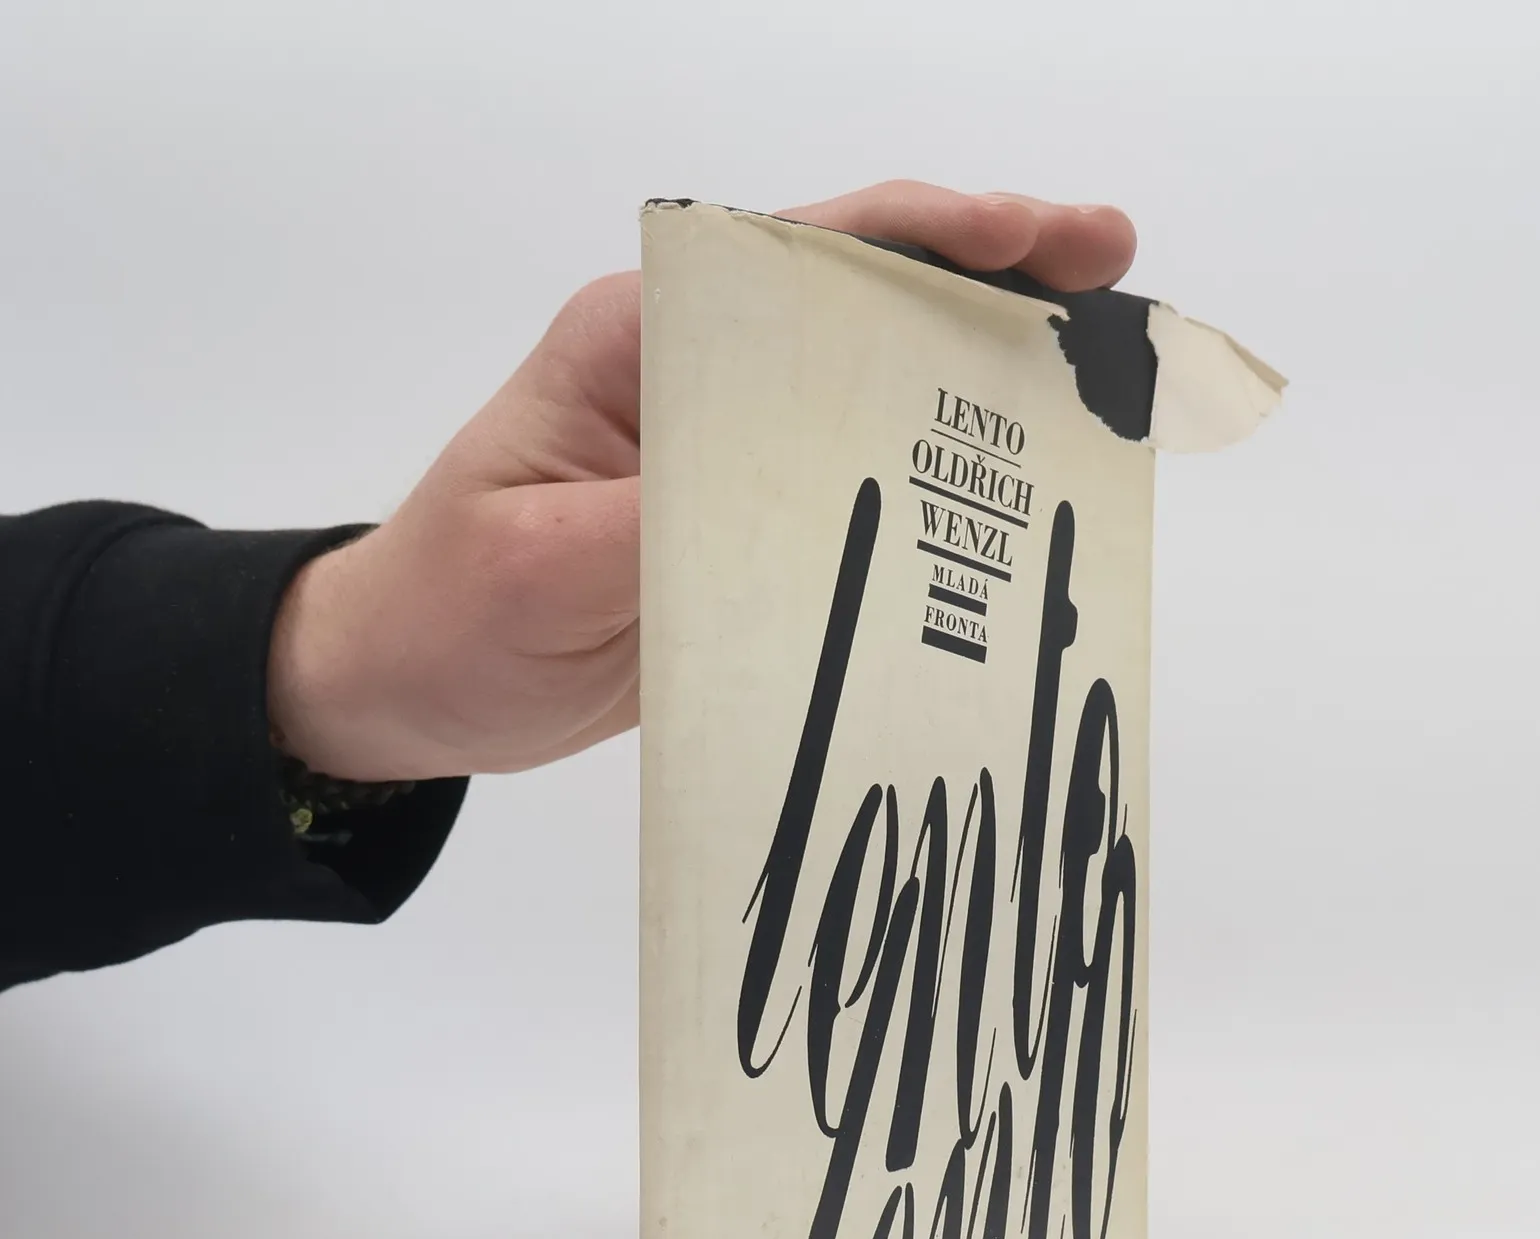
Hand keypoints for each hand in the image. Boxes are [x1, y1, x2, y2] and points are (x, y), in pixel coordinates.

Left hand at [267, 183, 1137, 781]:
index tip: (1031, 238)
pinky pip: (866, 489)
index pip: (801, 255)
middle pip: (868, 301)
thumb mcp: (536, 566)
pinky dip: (949, 485)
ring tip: (1108, 373)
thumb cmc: (448, 609)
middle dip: (996, 281)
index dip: (927, 235)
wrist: (411, 688)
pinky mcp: (754, 526)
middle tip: (1115, 270)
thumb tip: (778, 496)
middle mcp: (703, 377)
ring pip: (882, 389)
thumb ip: (654, 522)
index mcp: (644, 342)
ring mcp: (736, 452)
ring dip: (991, 378)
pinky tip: (1023, 493)